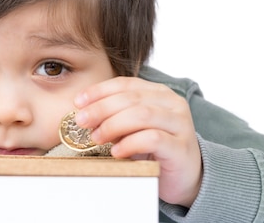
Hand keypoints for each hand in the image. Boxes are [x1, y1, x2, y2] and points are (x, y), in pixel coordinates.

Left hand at [74, 77, 201, 207]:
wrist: (185, 179)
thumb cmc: (154, 151)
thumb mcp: (133, 128)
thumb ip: (115, 116)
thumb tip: (84, 114)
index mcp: (159, 93)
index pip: (126, 84)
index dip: (100, 91)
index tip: (78, 102)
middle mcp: (173, 103)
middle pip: (131, 98)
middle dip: (102, 108)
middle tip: (82, 121)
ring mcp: (180, 124)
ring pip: (142, 115)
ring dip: (113, 125)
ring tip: (97, 137)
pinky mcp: (182, 148)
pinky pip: (153, 139)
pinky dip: (130, 143)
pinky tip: (116, 151)